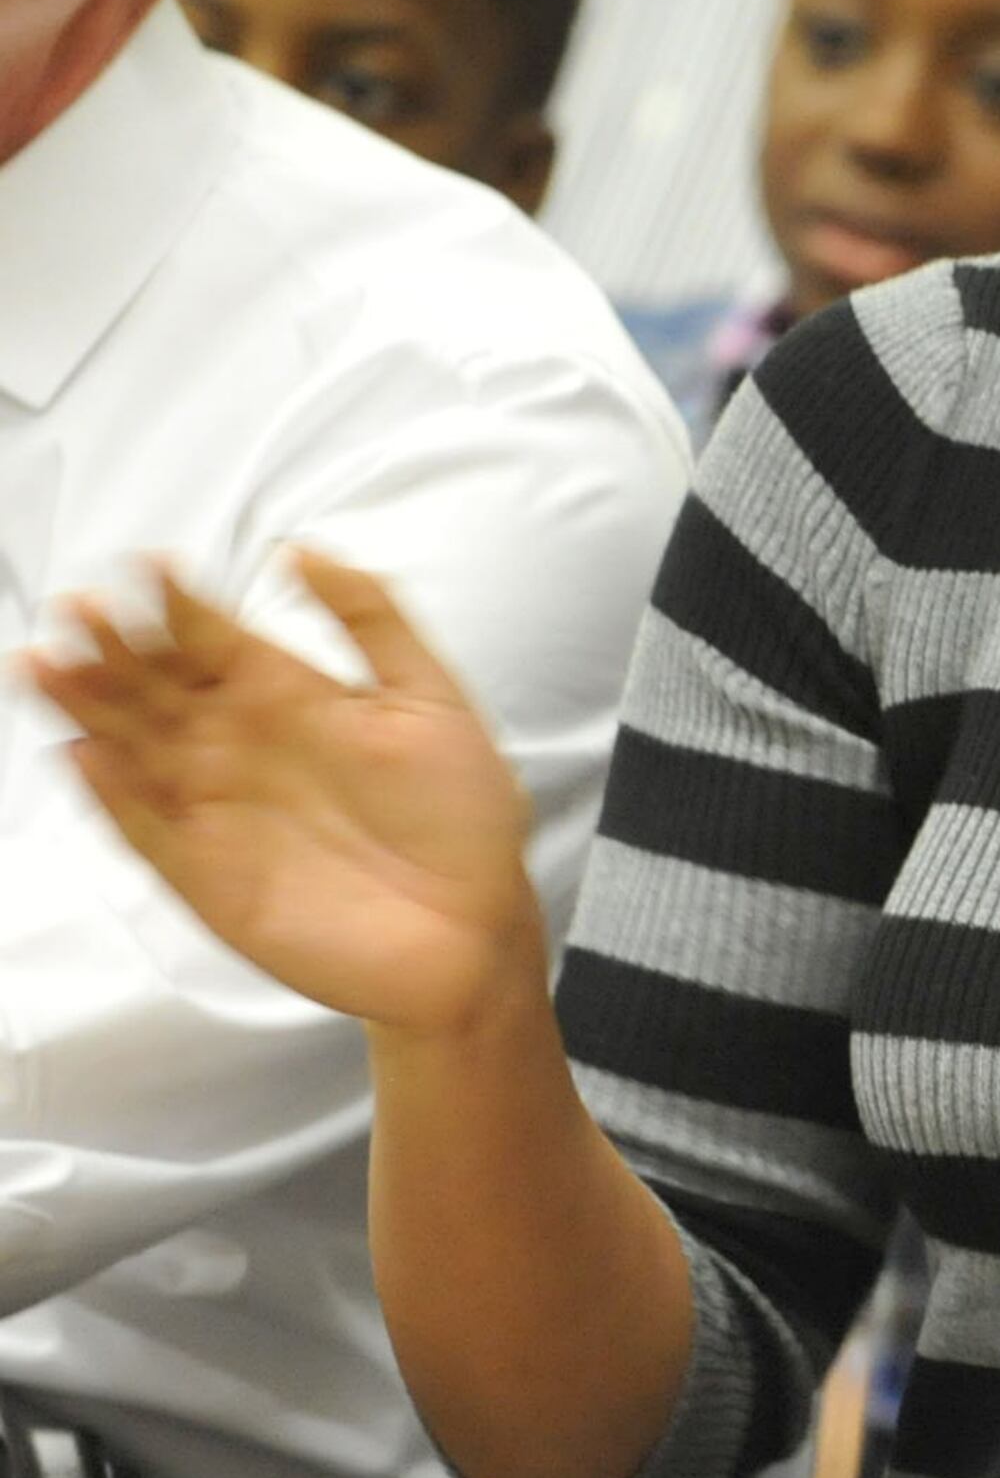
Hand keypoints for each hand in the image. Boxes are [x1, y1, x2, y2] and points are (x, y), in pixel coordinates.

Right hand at [21, 552, 544, 1038]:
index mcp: (289, 698)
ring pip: (133, 747)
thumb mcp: (430, 696)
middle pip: (157, 688)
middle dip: (115, 649)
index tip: (149, 568)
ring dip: (89, 708)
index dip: (179, 606)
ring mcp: (215, 807)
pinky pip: (142, 828)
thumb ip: (369, 617)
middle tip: (80, 610)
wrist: (472, 927)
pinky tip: (82, 755)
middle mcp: (241, 747)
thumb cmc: (462, 816)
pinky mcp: (202, 872)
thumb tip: (304, 550)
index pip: (212, 640)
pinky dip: (111, 795)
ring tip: (48, 664)